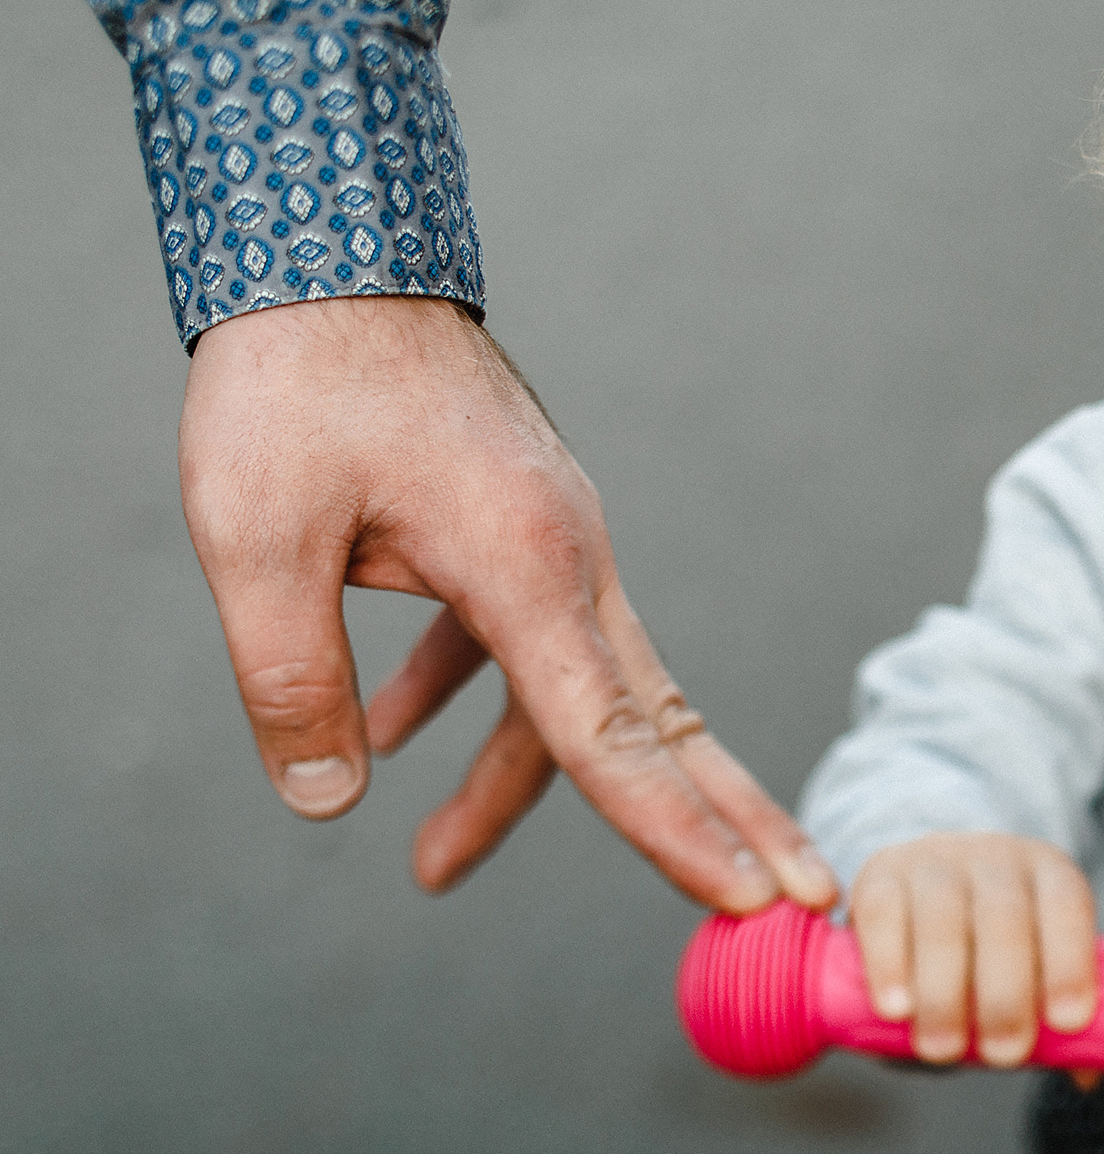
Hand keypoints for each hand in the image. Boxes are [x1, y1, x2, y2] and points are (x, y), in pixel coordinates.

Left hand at [179, 296, 835, 911]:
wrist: (334, 251)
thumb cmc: (293, 383)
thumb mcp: (253, 536)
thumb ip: (289, 677)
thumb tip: (323, 800)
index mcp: (527, 562)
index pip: (611, 732)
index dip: (676, 829)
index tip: (751, 897)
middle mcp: (571, 556)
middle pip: (657, 717)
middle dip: (719, 817)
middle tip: (801, 903)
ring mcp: (557, 540)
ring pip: (574, 689)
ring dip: (517, 781)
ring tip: (431, 868)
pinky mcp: (522, 528)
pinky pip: (517, 640)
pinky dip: (462, 697)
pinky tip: (385, 735)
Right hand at [847, 832, 1097, 1066]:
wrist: (919, 895)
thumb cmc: (987, 952)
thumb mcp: (1029, 973)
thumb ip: (1053, 1018)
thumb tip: (1087, 1075)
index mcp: (1048, 875)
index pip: (1068, 907)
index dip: (1070, 963)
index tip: (1068, 1023)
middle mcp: (995, 859)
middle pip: (1005, 918)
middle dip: (1007, 993)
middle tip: (1003, 1054)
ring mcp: (935, 861)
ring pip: (943, 918)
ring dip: (945, 990)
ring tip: (944, 1048)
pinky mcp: (880, 873)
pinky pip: (883, 914)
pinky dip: (889, 965)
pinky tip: (897, 1009)